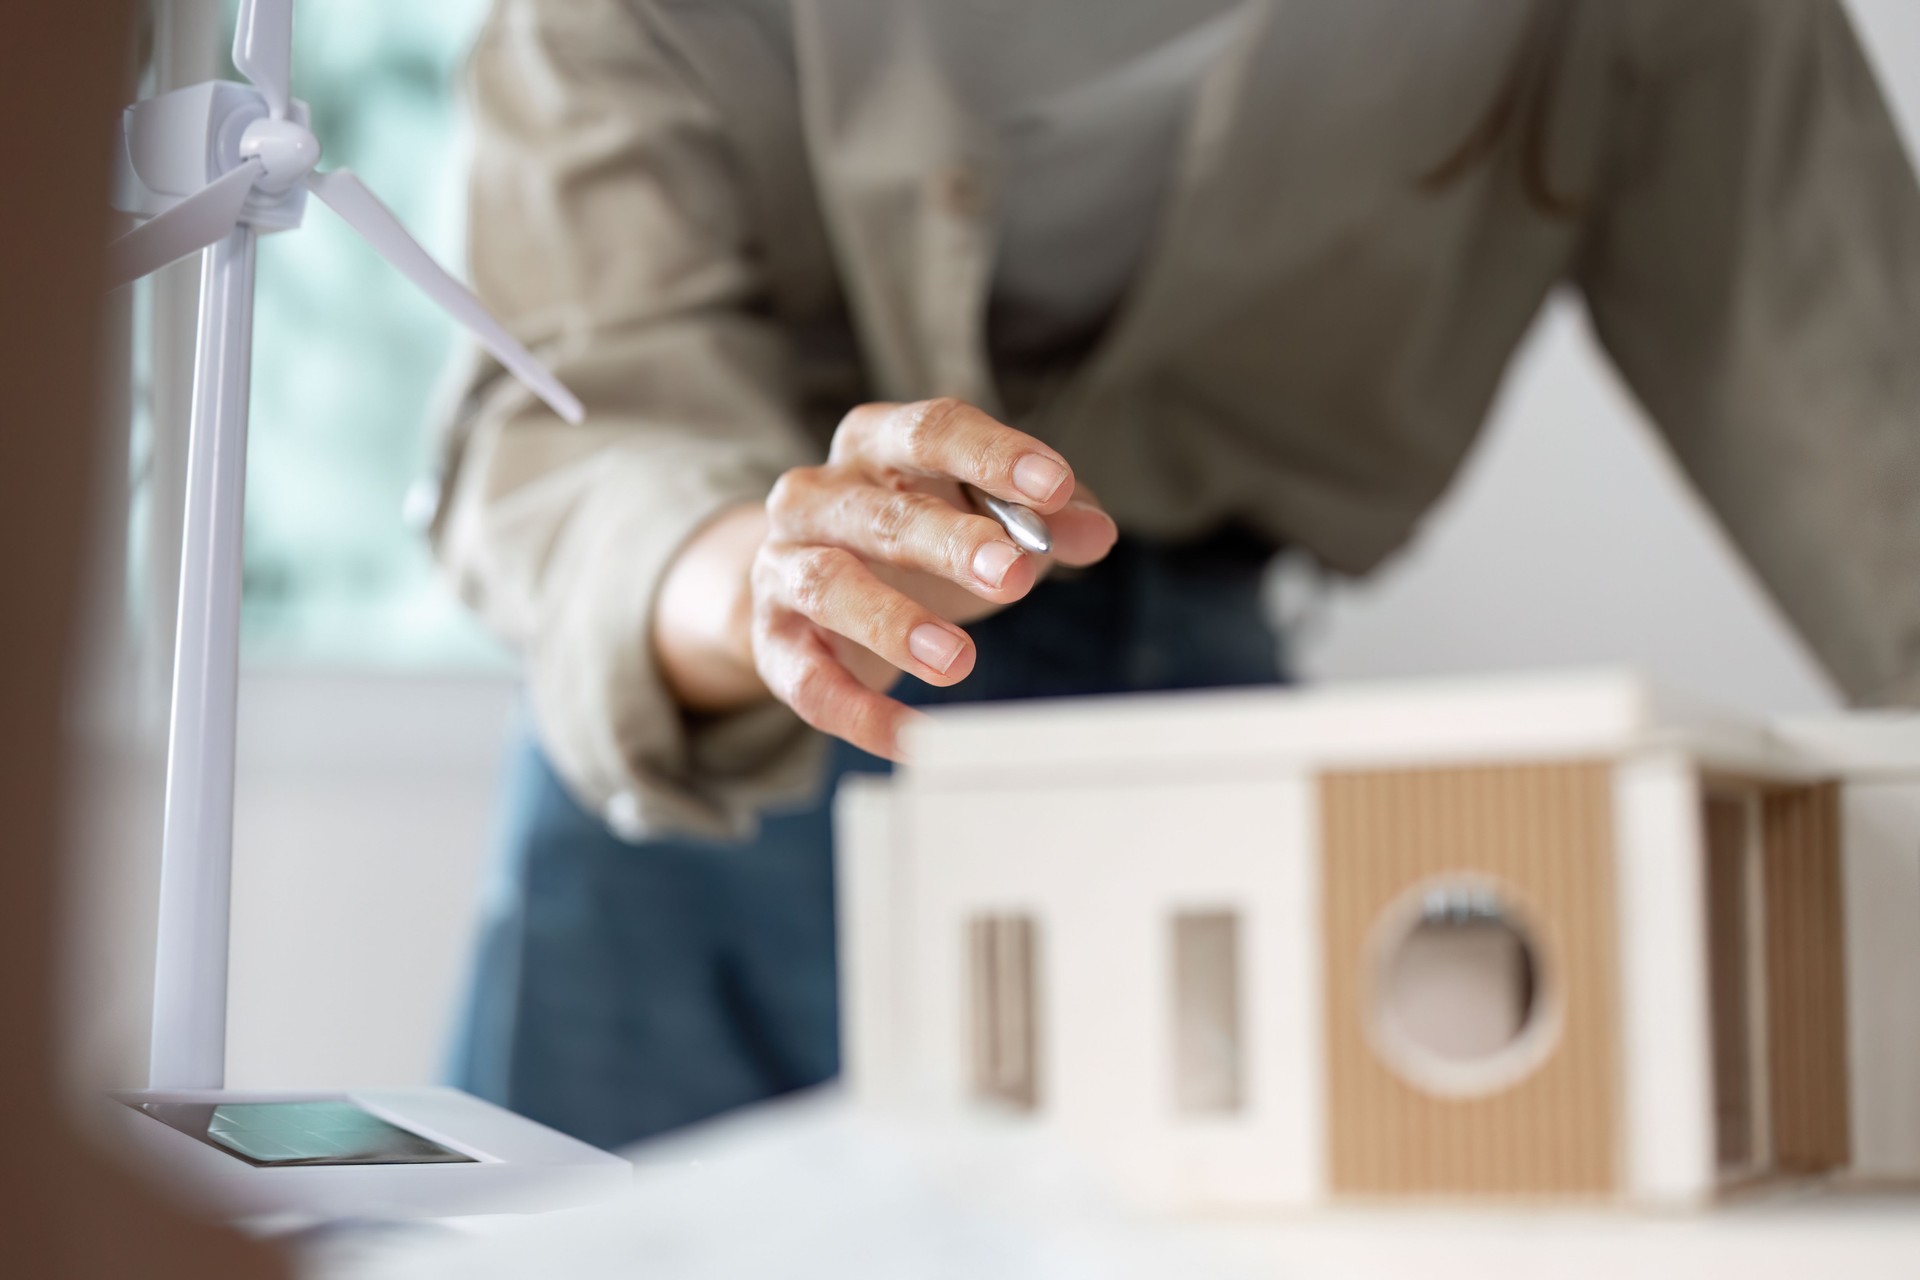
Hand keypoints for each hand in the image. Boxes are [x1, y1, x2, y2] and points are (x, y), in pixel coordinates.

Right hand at [654, 399, 1117, 758]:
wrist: (802, 589)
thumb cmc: (911, 541)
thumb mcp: (983, 518)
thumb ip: (1045, 520)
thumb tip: (1095, 532)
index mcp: (877, 443)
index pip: (933, 431)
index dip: (994, 456)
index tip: (1055, 486)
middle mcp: (818, 494)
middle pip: (884, 513)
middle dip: (951, 544)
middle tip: (1012, 576)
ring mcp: (784, 565)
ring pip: (828, 585)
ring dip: (892, 624)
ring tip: (957, 661)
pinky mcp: (773, 640)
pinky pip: (809, 680)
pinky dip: (859, 713)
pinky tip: (912, 739)